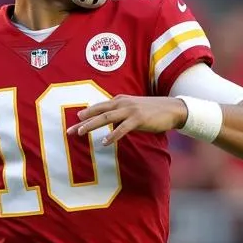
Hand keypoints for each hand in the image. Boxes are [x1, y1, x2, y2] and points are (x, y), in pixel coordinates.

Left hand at [68, 95, 187, 145]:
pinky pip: (122, 129)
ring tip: (80, 133)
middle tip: (69, 130)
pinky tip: (105, 142)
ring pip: (106, 118)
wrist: (172, 109)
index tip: (73, 123)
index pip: (98, 108)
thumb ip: (120, 114)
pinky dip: (113, 135)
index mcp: (120, 100)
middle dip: (82, 121)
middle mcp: (122, 103)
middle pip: (98, 112)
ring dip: (92, 125)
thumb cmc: (152, 111)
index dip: (85, 115)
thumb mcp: (133, 109)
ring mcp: (130, 111)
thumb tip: (109, 123)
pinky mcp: (138, 119)